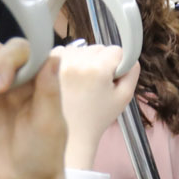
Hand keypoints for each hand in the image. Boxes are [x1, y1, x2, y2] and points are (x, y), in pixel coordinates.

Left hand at [56, 45, 139, 172]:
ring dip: (85, 59)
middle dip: (101, 61)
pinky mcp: (47, 64)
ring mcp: (60, 62)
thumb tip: (128, 56)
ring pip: (82, 48)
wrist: (71, 131)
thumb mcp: (124, 96)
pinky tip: (70, 78)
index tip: (112, 79)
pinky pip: (64, 50)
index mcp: (98, 69)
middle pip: (98, 47)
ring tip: (82, 82)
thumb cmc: (98, 116)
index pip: (116, 50)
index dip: (118, 64)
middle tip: (96, 83)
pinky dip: (69, 60)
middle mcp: (78, 62)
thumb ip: (132, 72)